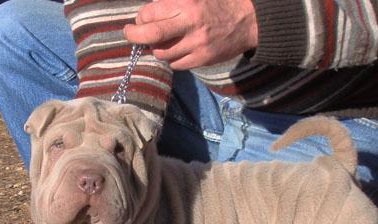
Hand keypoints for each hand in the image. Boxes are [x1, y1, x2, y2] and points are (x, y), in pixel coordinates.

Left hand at [124, 0, 257, 69]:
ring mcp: (196, 44)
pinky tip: (177, 51)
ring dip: (157, 49)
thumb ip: (172, 3)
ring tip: (163, 42)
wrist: (246, 21)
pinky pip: (177, 64)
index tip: (140, 20)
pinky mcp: (202, 59)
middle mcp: (190, 24)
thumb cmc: (217, 5)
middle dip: (135, 36)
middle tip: (130, 35)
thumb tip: (147, 15)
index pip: (150, 13)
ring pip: (163, 53)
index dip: (141, 18)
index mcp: (186, 3)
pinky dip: (172, 59)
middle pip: (152, 34)